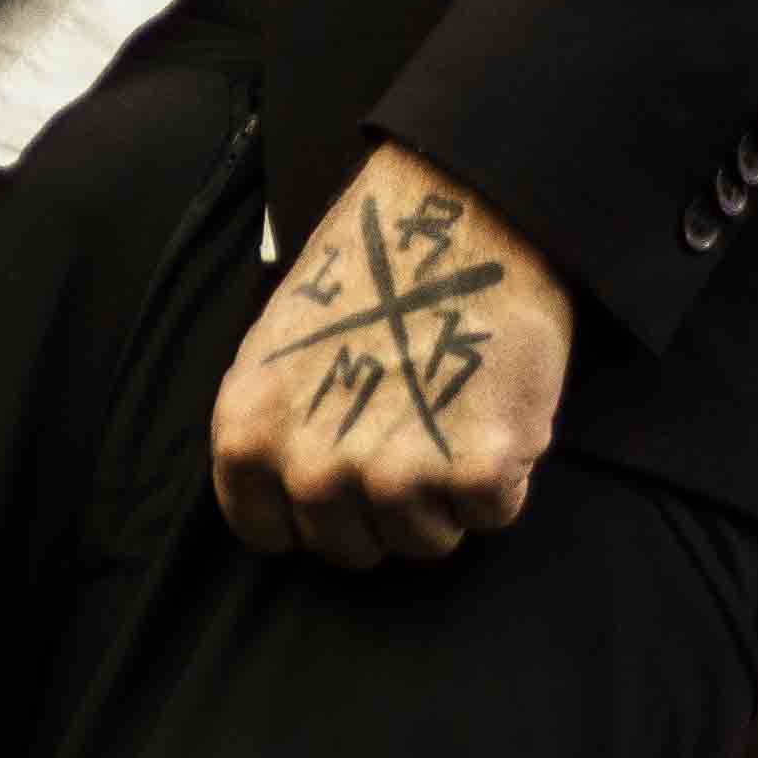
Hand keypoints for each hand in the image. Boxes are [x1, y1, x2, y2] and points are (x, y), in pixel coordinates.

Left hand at [213, 139, 573, 568]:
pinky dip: (507, 472)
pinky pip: (494, 512)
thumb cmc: (378, 266)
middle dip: (387, 505)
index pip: (271, 533)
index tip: (349, 474)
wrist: (468, 210)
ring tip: (457, 408)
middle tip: (416, 428)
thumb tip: (294, 491)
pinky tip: (497, 405)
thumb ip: (278, 427)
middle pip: (352, 548)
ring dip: (449, 493)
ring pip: (426, 541)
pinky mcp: (476, 470)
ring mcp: (394, 475)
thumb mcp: (281, 344)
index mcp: (250, 436)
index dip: (316, 508)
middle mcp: (311, 469)